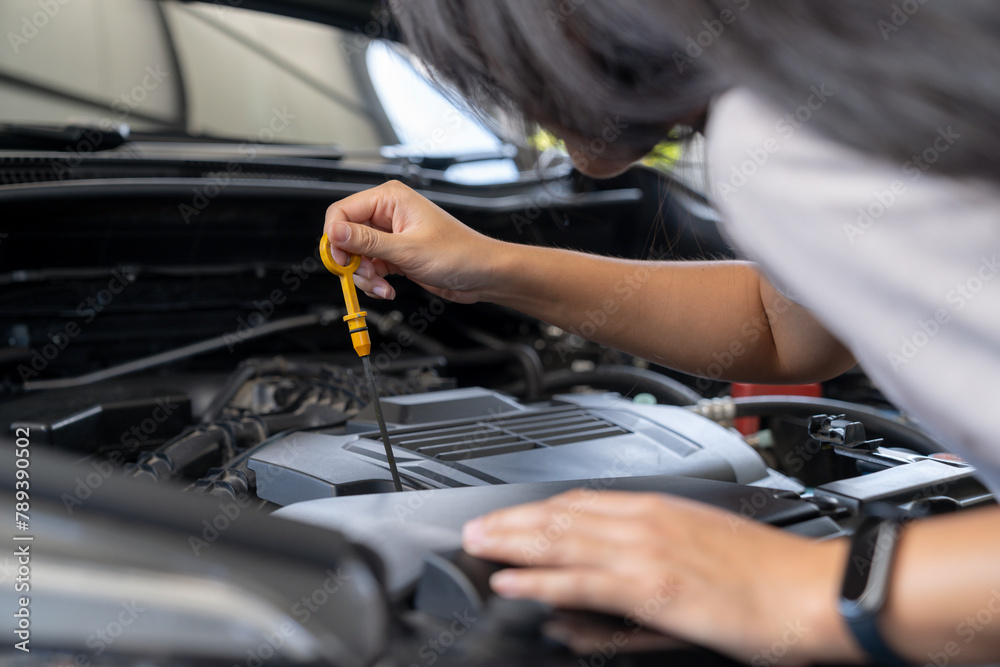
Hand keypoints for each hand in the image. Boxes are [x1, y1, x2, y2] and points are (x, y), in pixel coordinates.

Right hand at [323, 180, 505, 302]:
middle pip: (346, 235)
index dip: (335, 237)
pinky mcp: (395, 254)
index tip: (340, 261)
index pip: (341, 211)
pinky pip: (370, 268)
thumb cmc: (459, 254)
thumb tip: (335, 232)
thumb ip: (368, 241)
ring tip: (382, 286)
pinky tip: (388, 289)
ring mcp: (390, 235)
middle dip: (352, 262)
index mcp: (390, 198)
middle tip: (364, 276)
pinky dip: (374, 282)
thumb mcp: (408, 250)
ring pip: (356, 255)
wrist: (483, 274)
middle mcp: (387, 213)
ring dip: (364, 276)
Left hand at [461, 490, 862, 664]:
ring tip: (477, 549)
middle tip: (472, 531)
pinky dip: (540, 581)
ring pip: (561, 542)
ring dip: (511, 544)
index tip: (511, 516)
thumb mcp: (704, 553)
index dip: (539, 510)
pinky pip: (581, 581)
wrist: (814, 589)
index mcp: (660, 509)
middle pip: (561, 516)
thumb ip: (653, 558)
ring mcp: (646, 552)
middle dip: (510, 523)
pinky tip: (513, 583)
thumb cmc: (770, 574)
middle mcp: (647, 522)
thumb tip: (615, 570)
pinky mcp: (651, 587)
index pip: (583, 502)